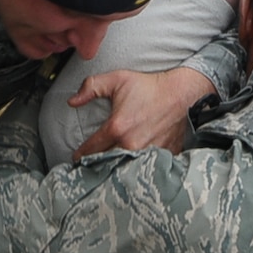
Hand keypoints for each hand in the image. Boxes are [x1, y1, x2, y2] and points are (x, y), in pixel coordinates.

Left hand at [70, 65, 213, 157]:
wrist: (181, 93)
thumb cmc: (149, 86)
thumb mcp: (117, 80)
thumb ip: (91, 87)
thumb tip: (71, 102)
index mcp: (117, 128)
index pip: (91, 149)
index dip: (80, 155)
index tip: (77, 158)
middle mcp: (131, 144)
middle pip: (106, 163)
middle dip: (96, 166)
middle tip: (89, 168)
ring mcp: (147, 153)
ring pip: (125, 169)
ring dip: (115, 170)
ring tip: (107, 173)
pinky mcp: (161, 156)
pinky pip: (145, 169)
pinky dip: (137, 171)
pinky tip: (131, 171)